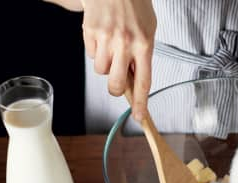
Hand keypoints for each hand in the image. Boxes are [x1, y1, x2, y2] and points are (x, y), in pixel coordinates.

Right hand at [82, 0, 155, 119]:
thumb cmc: (135, 7)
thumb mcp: (148, 31)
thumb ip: (142, 57)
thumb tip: (134, 82)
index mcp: (144, 44)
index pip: (143, 82)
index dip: (140, 103)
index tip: (139, 117)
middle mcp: (124, 44)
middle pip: (115, 84)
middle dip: (115, 89)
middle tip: (118, 80)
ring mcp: (106, 38)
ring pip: (101, 71)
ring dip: (105, 66)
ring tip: (112, 47)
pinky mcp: (90, 32)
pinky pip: (91, 55)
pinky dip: (96, 51)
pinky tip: (103, 37)